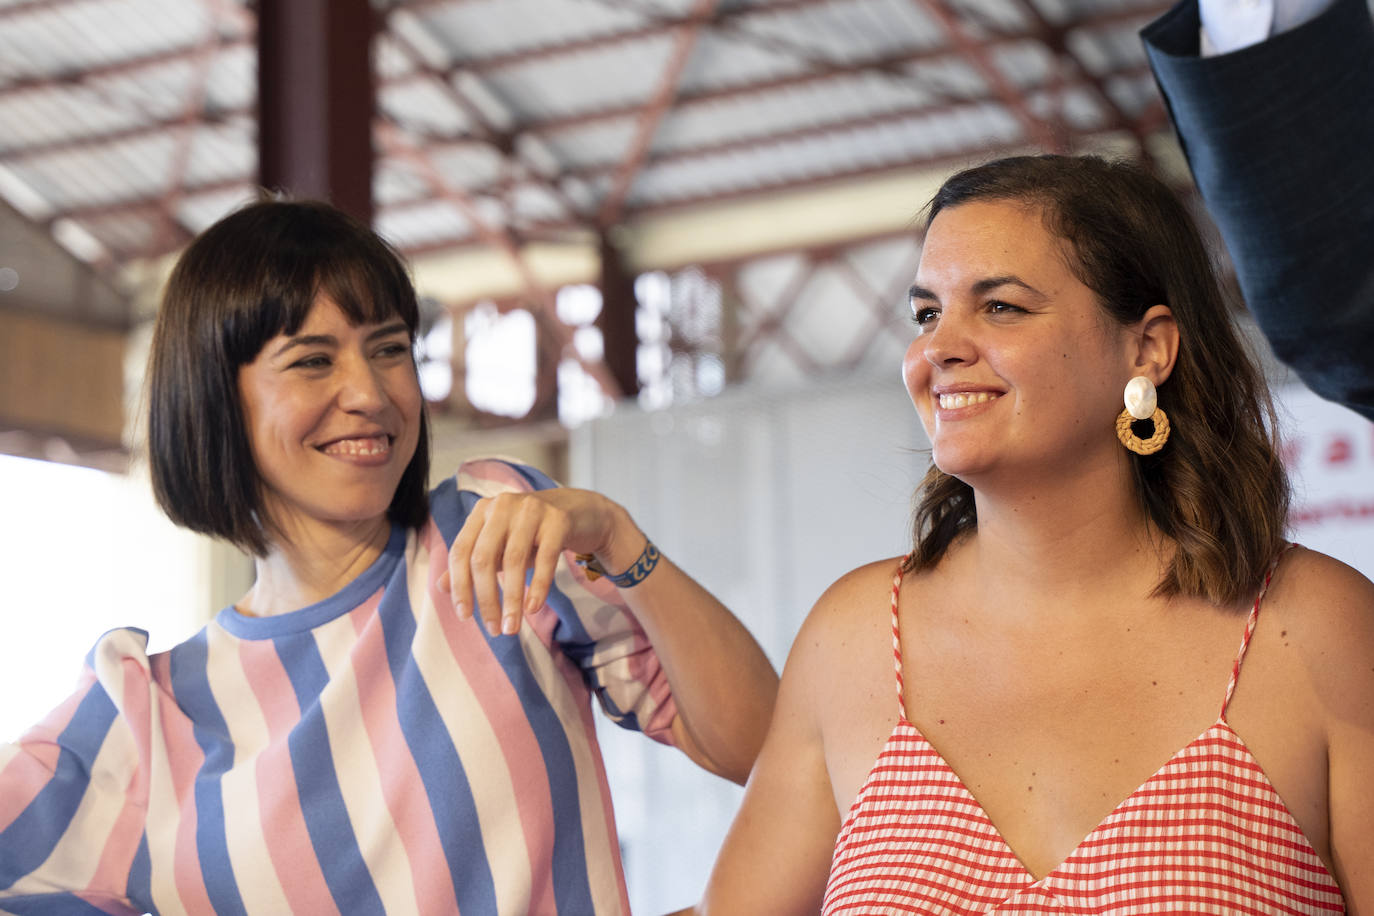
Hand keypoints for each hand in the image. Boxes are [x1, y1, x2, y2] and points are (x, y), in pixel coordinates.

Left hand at [437, 488, 622, 635]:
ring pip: (513, 561)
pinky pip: (545, 558)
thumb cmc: (531, 533)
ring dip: (512, 600)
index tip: (465, 616)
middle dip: (486, 599)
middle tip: (493, 629)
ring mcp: (531, 510)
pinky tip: (533, 608)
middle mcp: (502, 506)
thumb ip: (471, 562)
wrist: (578, 511)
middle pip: (484, 558)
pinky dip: (537, 587)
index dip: (460, 586)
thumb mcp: (499, 545)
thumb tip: (441, 586)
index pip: (460, 552)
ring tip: (512, 627)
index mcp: (482, 512)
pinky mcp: (558, 520)